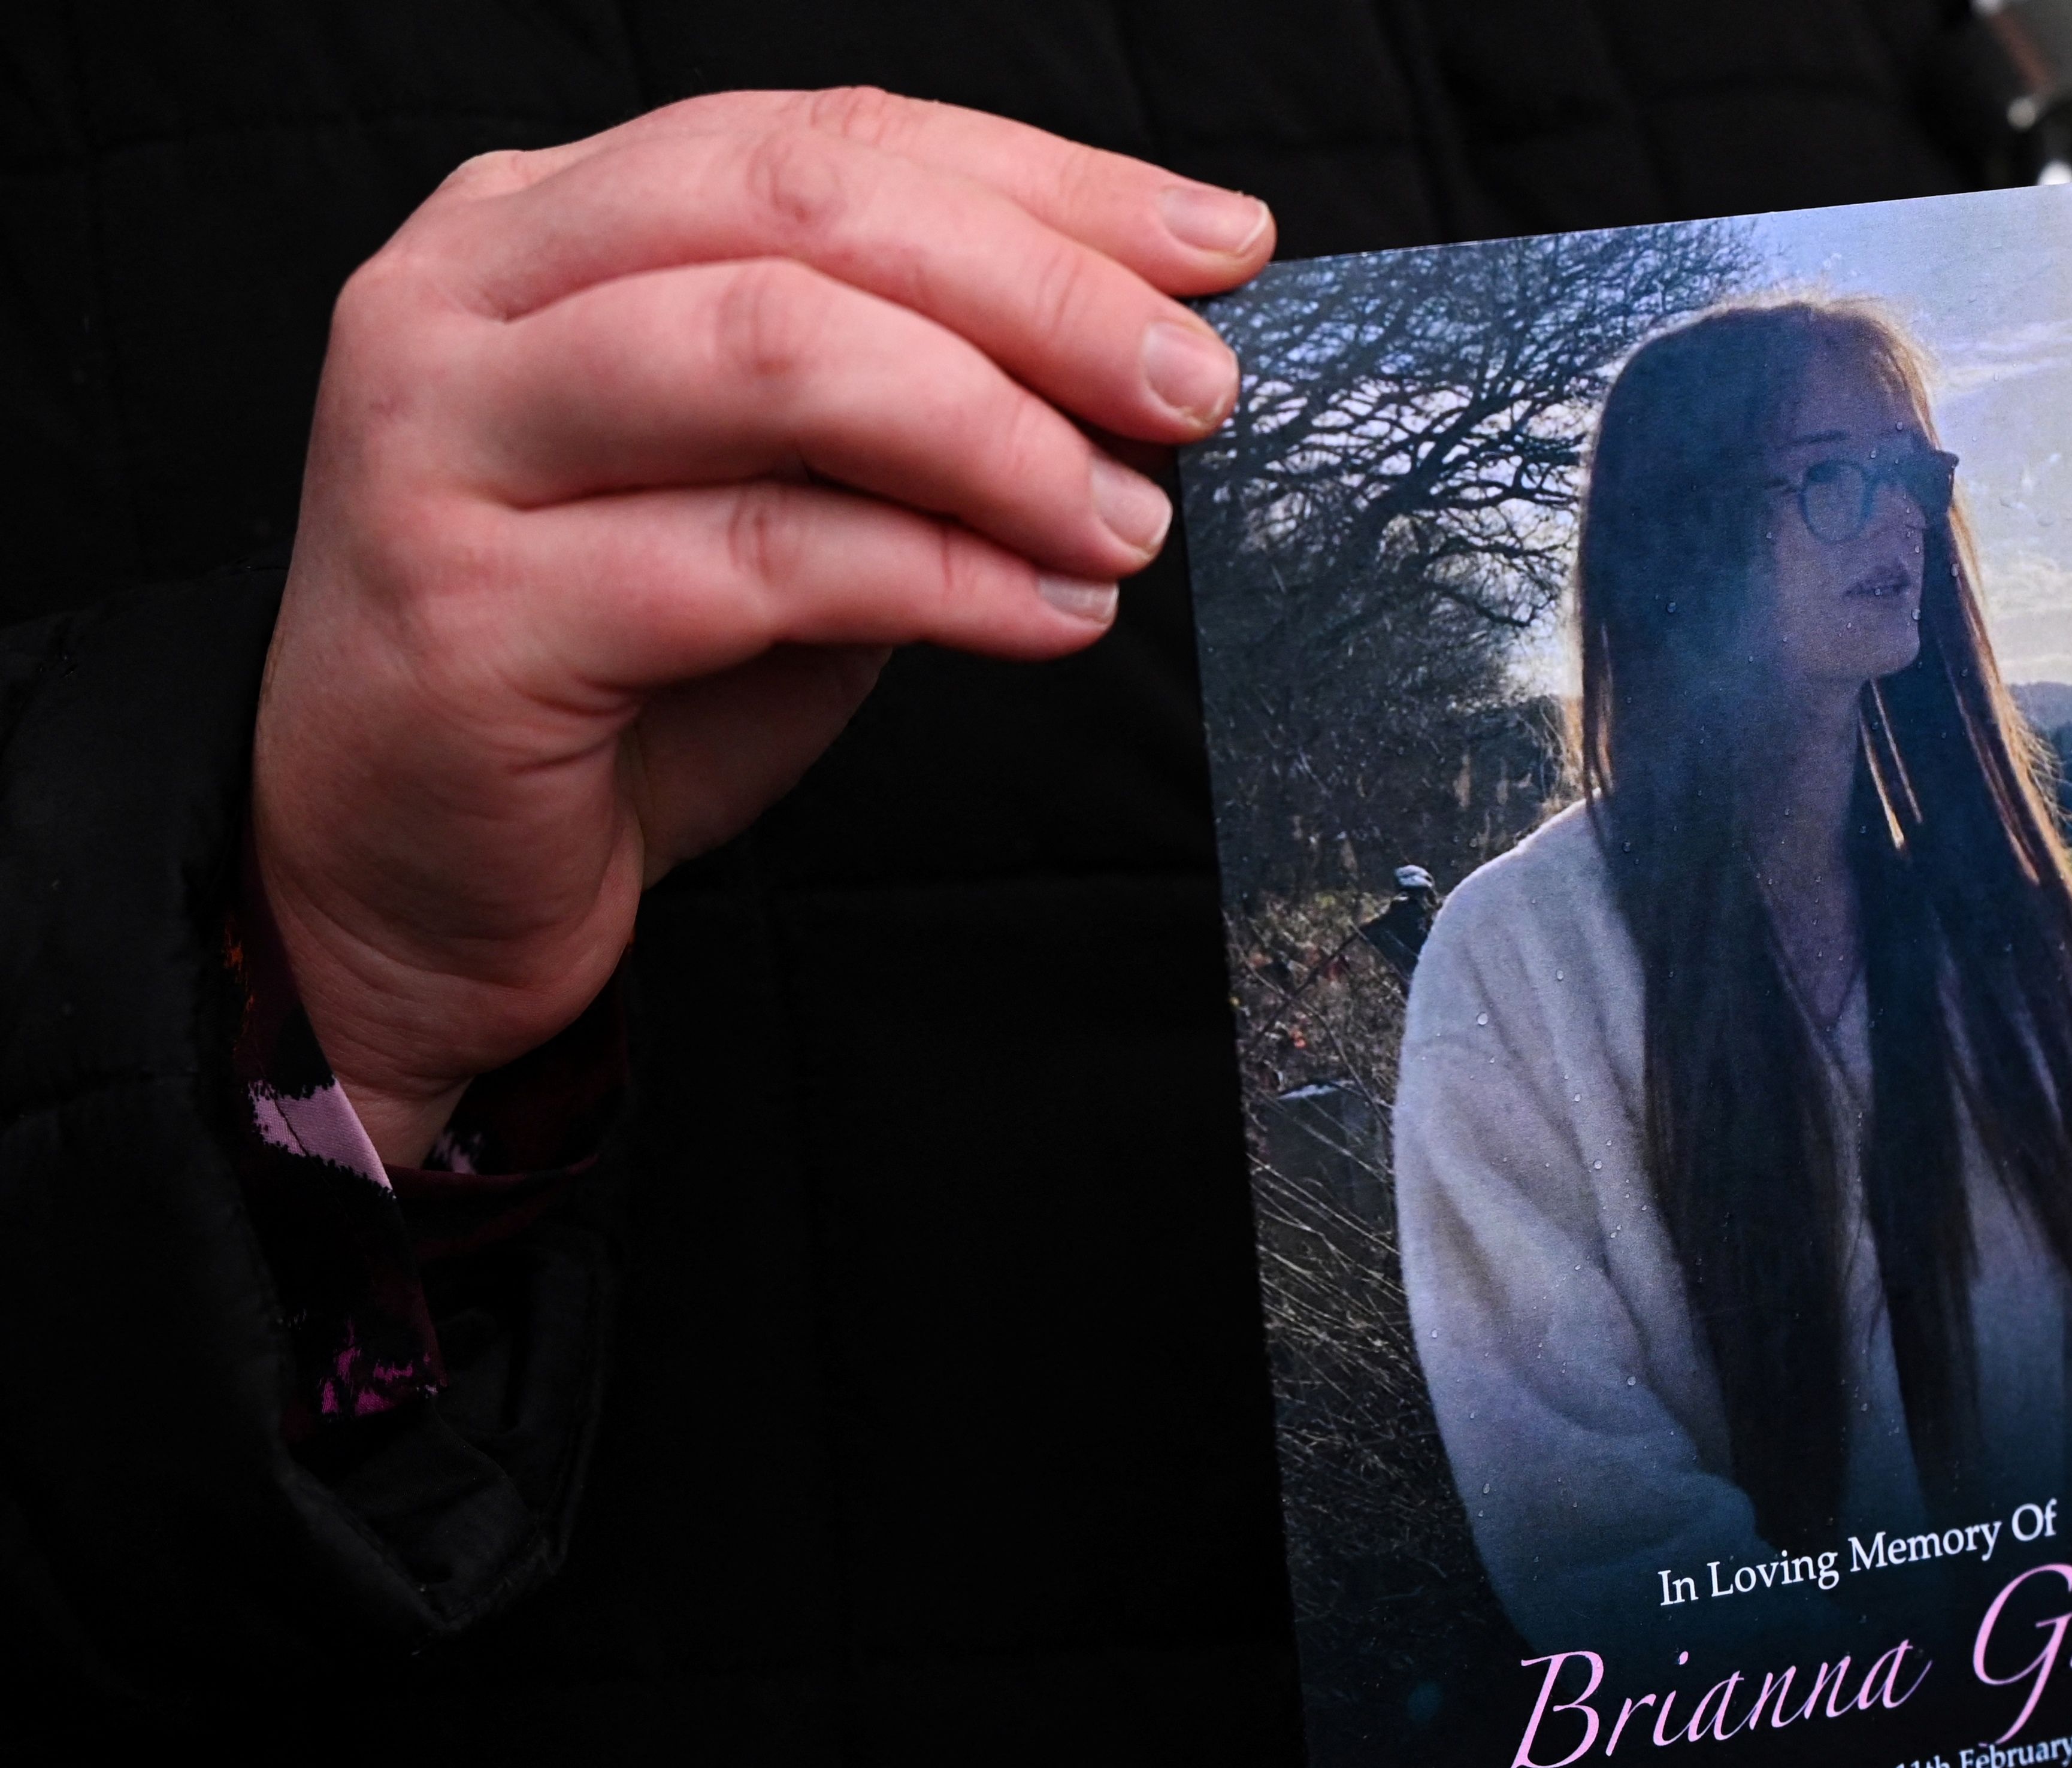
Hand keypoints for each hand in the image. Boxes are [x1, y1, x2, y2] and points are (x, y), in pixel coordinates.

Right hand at [252, 87, 1275, 1162]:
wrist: (410, 881)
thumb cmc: (615, 682)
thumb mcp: (784, 499)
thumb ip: (912, 408)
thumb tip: (1142, 361)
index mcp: (543, 223)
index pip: (825, 140)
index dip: (1046, 181)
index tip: (1218, 247)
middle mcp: (468, 295)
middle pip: (802, 211)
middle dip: (1040, 290)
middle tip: (1197, 387)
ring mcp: (445, 442)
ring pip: (769, 354)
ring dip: (995, 434)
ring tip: (1125, 520)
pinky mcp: (472, 611)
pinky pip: (757, 558)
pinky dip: (939, 579)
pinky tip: (1048, 615)